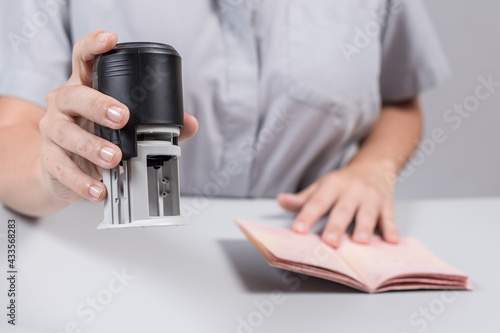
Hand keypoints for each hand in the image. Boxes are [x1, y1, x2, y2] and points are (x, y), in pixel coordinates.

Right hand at [38, 31, 197, 203]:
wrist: (61, 168)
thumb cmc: (95, 135)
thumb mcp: (122, 124)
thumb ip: (157, 123)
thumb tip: (190, 124)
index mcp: (85, 87)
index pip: (84, 59)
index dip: (94, 46)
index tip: (112, 41)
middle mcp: (64, 104)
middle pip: (74, 95)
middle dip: (98, 105)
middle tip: (122, 117)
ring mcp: (53, 131)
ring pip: (66, 133)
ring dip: (92, 146)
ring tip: (114, 158)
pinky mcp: (50, 159)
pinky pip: (63, 169)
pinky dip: (82, 181)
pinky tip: (99, 188)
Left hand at [277, 162, 398, 247]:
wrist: (374, 166)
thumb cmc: (343, 182)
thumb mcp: (322, 186)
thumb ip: (303, 199)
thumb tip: (281, 201)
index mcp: (332, 185)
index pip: (317, 203)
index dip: (307, 216)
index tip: (298, 230)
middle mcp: (351, 190)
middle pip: (342, 210)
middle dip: (336, 226)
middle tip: (329, 241)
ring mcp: (371, 197)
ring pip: (367, 214)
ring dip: (364, 228)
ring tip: (360, 242)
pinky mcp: (387, 204)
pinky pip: (389, 218)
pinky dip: (391, 230)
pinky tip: (391, 241)